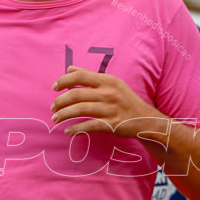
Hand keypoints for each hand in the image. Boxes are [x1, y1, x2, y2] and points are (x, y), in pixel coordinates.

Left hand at [51, 66, 166, 136]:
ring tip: (55, 119)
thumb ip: (90, 76)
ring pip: (80, 110)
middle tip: (53, 107)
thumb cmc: (126, 101)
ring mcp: (110, 109)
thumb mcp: (112, 84)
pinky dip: (76, 129)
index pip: (80, 76)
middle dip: (60, 101)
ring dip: (64, 115)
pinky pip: (89, 126)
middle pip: (76, 94)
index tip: (54, 87)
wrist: (146, 119)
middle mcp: (109, 93)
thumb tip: (69, 68)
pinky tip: (68, 131)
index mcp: (108, 80)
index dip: (64, 80)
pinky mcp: (111, 124)